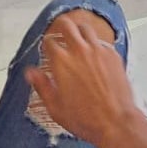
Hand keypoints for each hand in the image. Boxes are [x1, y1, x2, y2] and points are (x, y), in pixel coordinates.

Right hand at [24, 12, 145, 147]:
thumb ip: (42, 86)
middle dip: (60, 26)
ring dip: (79, 31)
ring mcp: (98, 50)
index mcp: (61, 62)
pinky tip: (94, 54)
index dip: (46, 44)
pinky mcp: (113, 54)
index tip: (48, 49)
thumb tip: (30, 73)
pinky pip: (102, 41)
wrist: (115, 122)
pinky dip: (95, 44)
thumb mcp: (55, 108)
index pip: (49, 42)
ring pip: (85, 28)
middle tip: (60, 32)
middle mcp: (79, 51)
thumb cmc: (85, 119)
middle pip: (66, 25)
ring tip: (77, 38)